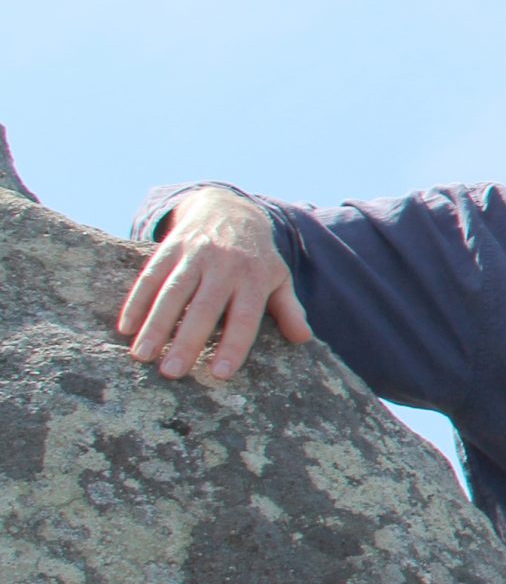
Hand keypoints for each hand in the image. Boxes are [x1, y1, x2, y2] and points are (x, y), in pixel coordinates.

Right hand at [117, 187, 310, 379]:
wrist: (229, 208)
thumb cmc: (256, 257)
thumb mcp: (279, 278)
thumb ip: (289, 308)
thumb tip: (303, 338)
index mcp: (254, 279)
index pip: (244, 318)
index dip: (232, 346)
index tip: (218, 374)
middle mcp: (224, 267)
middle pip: (204, 308)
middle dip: (186, 341)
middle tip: (171, 373)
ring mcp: (194, 255)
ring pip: (172, 293)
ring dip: (155, 325)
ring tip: (142, 356)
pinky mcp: (169, 247)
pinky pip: (150, 276)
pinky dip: (136, 301)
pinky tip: (125, 328)